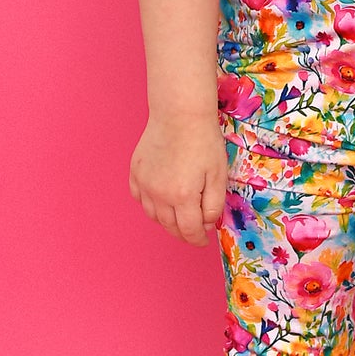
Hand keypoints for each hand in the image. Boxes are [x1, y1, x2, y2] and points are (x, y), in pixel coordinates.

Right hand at [130, 114, 229, 244]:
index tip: (203, 241)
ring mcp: (144, 184)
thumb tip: (207, 224)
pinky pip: (140, 198)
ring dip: (167, 220)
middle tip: (194, 231)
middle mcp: (158, 194)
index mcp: (182, 197)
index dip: (198, 240)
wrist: (180, 114)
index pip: (189, 231)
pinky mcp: (135, 172)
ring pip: (153, 215)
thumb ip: (213, 205)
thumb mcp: (218, 175)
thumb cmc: (203, 142)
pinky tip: (161, 198)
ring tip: (179, 215)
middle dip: (183, 233)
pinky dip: (150, 204)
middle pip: (169, 226)